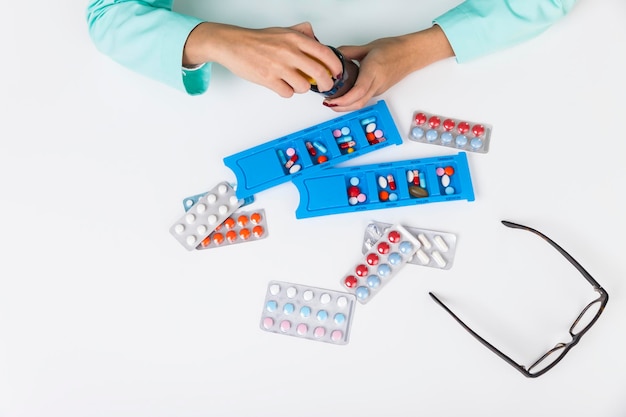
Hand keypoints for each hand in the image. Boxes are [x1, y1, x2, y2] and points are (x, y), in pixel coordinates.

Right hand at [184, 22, 342, 96]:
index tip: (337, 72)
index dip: (335, 66)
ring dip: (302, 88)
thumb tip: (316, 40)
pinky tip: (282, 84)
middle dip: (326, 83)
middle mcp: (289, 52)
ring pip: (304, 87)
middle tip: (325, 86)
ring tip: (295, 82)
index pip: (325, 53)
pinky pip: (287, 93)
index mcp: (295, 39)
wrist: (233, 44)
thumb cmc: (257, 40)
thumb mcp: (283, 30)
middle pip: (320, 73)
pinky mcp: (268, 79)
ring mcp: (279, 67)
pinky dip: (287, 91)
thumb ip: (301, 33)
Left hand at [323, 25, 454, 111]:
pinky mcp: (379, 91)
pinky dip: (352, 101)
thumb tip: (333, 55)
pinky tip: (344, 97)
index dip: (343, 100)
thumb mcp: (368, 47)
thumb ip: (349, 52)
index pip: (357, 92)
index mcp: (373, 71)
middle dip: (340, 107)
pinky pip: (364, 100)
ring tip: (332, 101)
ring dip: (345, 106)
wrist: (411, 54)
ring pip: (360, 104)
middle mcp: (376, 84)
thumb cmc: (394, 49)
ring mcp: (378, 89)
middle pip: (358, 103)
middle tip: (327, 103)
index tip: (331, 100)